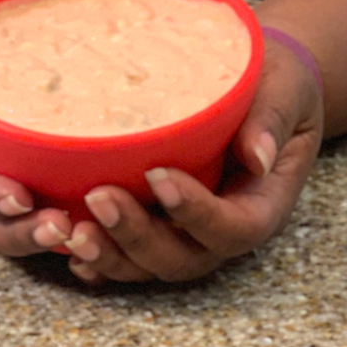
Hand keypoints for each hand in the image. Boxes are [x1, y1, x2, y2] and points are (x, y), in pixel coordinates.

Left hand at [60, 31, 323, 283]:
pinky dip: (95, 259)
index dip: (196, 213)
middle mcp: (221, 228)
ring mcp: (185, 232)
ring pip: (147, 266)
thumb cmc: (275, 81)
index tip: (159, 177)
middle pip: (182, 258)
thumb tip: (257, 156)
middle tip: (99, 197)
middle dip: (138, 237)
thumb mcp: (285, 88)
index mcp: (261, 203)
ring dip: (107, 255)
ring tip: (70, 230)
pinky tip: (61, 243)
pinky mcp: (155, 222)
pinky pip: (124, 255)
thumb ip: (272, 118)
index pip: (234, 228)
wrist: (259, 82)